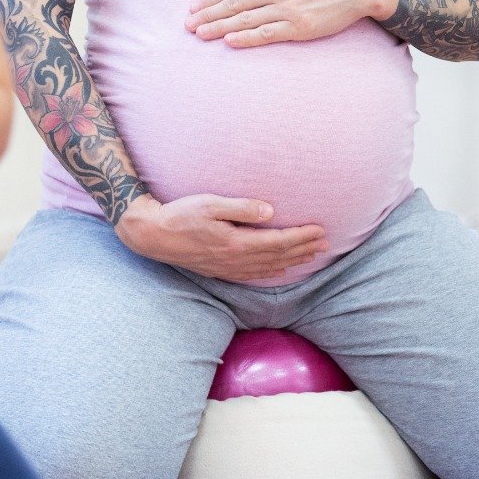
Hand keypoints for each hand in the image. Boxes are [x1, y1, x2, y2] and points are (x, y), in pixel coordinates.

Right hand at [115, 193, 327, 283]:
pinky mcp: (220, 270)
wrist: (152, 235)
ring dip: (292, 261)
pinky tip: (279, 269)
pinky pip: (254, 275)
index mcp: (235, 242)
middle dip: (303, 249)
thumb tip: (270, 211)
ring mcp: (228, 268)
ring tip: (311, 255)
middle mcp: (235, 259)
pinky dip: (272, 272)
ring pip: (268, 268)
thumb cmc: (180, 214)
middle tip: (325, 243)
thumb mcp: (210, 203)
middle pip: (278, 257)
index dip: (301, 237)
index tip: (320, 230)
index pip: (277, 241)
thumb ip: (241, 207)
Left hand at [186, 0, 395, 46]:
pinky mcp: (299, 27)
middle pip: (233, 4)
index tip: (194, 8)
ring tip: (200, 35)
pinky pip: (267, 34)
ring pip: (245, 20)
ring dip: (219, 28)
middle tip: (188, 26)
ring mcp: (286, 9)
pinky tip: (230, 41)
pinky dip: (247, 38)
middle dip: (208, 15)